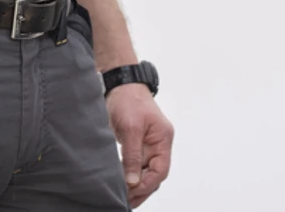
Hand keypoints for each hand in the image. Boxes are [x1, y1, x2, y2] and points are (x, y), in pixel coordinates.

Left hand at [106, 84, 173, 207]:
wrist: (120, 84)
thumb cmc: (128, 100)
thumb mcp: (130, 128)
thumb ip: (132, 156)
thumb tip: (133, 181)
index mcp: (163, 138)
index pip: (161, 169)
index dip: (147, 184)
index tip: (131, 193)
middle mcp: (159, 143)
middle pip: (156, 174)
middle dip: (142, 189)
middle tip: (126, 201)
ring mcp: (149, 144)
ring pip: (147, 172)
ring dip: (137, 186)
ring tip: (123, 198)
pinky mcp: (138, 144)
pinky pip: (138, 165)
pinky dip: (132, 176)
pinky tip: (123, 184)